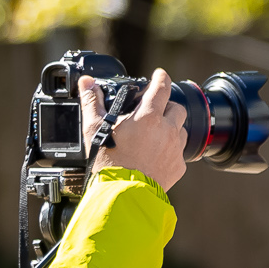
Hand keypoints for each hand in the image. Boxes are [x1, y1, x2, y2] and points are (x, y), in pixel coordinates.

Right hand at [88, 69, 188, 190]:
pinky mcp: (179, 166)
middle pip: (176, 108)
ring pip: (181, 130)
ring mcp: (175, 149)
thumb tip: (87, 82)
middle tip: (153, 111)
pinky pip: (179, 153)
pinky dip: (170, 150)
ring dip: (171, 128)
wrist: (123, 193)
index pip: (161, 88)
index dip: (161, 78)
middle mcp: (167, 130)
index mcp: (148, 117)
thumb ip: (92, 102)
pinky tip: (156, 155)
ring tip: (154, 134)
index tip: (160, 74)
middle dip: (167, 106)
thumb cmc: (108, 161)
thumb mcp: (94, 128)